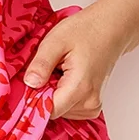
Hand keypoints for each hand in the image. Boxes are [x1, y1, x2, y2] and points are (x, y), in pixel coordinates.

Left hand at [22, 1, 127, 120]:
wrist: (111, 28)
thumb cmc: (86, 31)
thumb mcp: (56, 41)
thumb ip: (41, 64)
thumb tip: (29, 84)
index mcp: (80, 88)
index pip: (48, 111)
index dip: (33, 99)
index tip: (27, 84)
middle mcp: (90, 103)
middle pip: (53, 111)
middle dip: (42, 94)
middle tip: (45, 70)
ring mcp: (93, 106)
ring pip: (60, 110)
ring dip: (52, 94)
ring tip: (57, 71)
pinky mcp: (93, 105)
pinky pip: (69, 108)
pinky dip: (61, 95)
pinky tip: (64, 78)